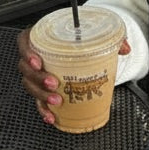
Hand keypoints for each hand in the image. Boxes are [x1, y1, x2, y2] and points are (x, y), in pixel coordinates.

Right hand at [16, 27, 130, 126]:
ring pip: (29, 85)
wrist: (80, 47)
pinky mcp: (42, 88)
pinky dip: (43, 109)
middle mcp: (35, 55)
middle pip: (26, 68)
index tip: (37, 61)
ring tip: (56, 100)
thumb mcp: (93, 33)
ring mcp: (37, 73)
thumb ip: (109, 38)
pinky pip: (37, 100)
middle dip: (38, 78)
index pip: (25, 42)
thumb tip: (123, 48)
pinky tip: (51, 115)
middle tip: (54, 83)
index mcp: (41, 37)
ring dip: (41, 95)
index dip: (27, 52)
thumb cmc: (78, 39)